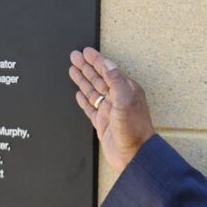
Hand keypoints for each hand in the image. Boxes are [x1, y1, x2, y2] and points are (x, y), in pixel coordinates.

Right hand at [69, 47, 155, 172]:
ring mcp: (109, 111)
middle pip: (98, 78)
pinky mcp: (102, 123)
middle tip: (74, 56)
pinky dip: (84, 100)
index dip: (96, 60)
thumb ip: (117, 81)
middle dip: (86, 67)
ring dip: (83, 80)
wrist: (133, 155)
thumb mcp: (125, 100)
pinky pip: (91, 108)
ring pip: (93, 91)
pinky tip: (79, 94)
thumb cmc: (134, 130)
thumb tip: (108, 64)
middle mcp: (117, 99)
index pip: (107, 70)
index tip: (86, 51)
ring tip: (73, 69)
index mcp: (126, 90)